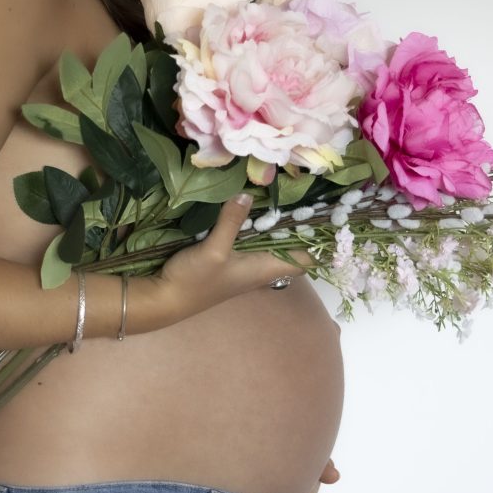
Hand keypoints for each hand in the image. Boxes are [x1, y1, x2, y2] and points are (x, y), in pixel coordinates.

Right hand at [155, 193, 316, 323]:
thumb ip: (232, 222)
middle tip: (305, 194)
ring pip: (271, 242)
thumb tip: (247, 195)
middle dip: (299, 225)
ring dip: (276, 223)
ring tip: (284, 193)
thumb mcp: (214, 249)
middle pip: (291, 247)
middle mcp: (260, 267)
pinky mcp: (229, 258)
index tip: (327, 217)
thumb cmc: (195, 281)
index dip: (320, 242)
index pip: (305, 260)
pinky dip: (255, 224)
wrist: (165, 299)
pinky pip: (251, 239)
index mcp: (265, 268)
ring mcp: (245, 263)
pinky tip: (250, 205)